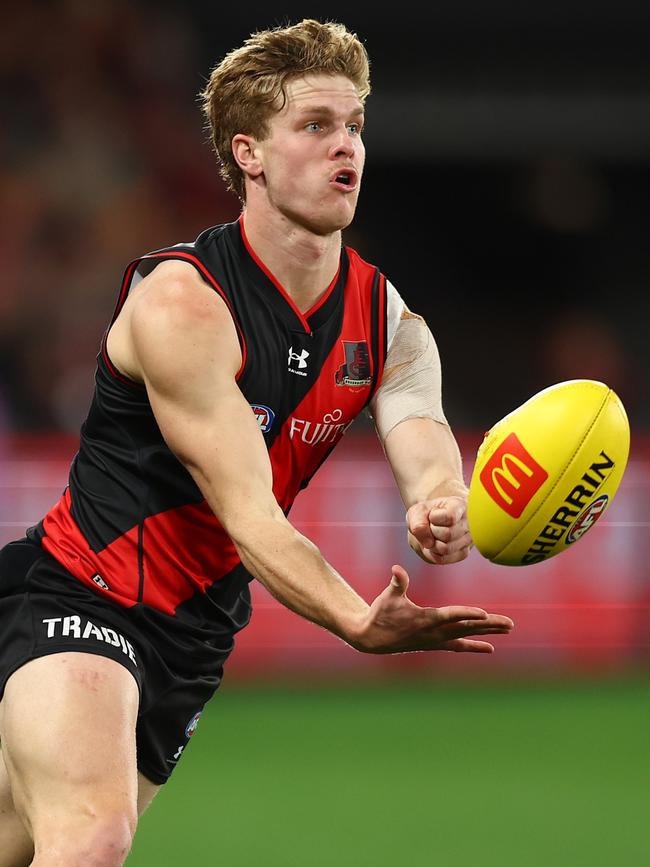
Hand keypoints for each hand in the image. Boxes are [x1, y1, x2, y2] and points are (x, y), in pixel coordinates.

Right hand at [350, 565, 512, 653]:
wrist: (372, 639)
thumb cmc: (380, 613)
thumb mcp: (387, 597)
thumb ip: (397, 582)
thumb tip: (396, 568)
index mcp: (425, 619)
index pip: (451, 616)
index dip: (467, 614)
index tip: (485, 614)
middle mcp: (435, 632)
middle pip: (467, 628)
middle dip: (489, 625)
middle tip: (510, 624)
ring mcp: (436, 640)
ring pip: (467, 636)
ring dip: (488, 633)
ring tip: (508, 629)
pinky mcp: (435, 644)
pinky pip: (460, 645)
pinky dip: (475, 646)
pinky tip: (491, 648)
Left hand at [406, 495, 471, 564]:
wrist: (433, 521)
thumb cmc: (428, 513)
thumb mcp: (418, 511)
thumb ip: (418, 522)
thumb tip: (428, 543)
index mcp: (461, 506)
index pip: (450, 517)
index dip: (434, 518)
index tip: (433, 514)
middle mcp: (470, 523)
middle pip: (447, 534)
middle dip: (432, 531)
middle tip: (432, 525)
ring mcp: (469, 540)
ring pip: (445, 549)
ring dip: (432, 543)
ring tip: (434, 534)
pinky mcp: (463, 553)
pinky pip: (442, 558)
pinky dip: (433, 552)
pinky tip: (436, 543)